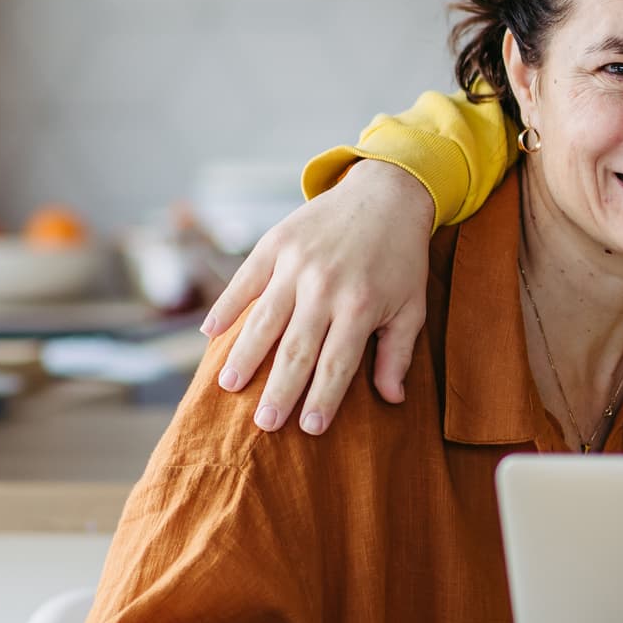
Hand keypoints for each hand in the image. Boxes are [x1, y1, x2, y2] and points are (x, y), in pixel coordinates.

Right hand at [202, 161, 435, 434]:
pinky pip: (245, 280)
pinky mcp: (277, 243)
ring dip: (246, 355)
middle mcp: (325, 287)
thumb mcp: (412, 305)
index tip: (309, 429)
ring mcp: (297, 264)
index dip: (323, 398)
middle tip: (263, 423)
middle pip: (297, 349)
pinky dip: (227, 306)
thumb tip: (393, 399)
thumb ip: (398, 352)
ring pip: (264, 319)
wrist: (386, 194)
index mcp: (361, 306)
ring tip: (228, 386)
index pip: (337, 364)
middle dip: (280, 390)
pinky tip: (210, 333)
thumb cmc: (401, 258)